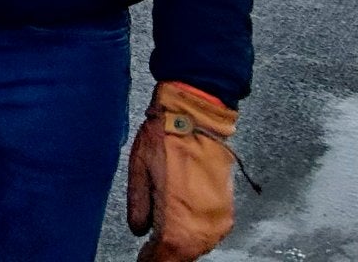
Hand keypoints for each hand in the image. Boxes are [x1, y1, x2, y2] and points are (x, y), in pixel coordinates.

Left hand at [126, 82, 241, 260]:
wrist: (197, 118)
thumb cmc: (165, 137)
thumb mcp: (139, 168)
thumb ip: (139, 204)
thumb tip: (139, 230)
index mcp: (179, 216)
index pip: (165, 254)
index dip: (152, 260)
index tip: (142, 260)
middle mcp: (203, 223)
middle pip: (183, 255)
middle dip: (166, 256)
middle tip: (149, 254)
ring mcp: (218, 218)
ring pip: (197, 247)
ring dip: (180, 249)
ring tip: (161, 245)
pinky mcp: (226, 210)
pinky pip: (208, 234)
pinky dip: (193, 238)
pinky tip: (181, 231)